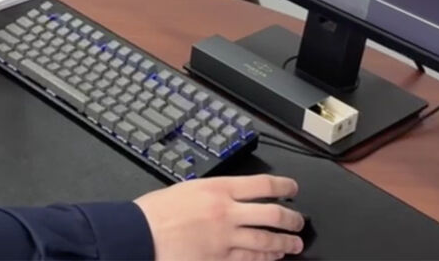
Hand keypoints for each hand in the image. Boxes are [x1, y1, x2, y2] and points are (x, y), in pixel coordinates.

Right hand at [133, 174, 303, 260]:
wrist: (139, 235)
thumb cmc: (155, 212)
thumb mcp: (187, 188)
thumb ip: (212, 192)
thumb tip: (230, 197)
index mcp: (218, 188)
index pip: (263, 184)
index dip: (285, 186)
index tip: (292, 189)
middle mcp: (226, 212)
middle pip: (273, 214)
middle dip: (292, 219)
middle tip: (298, 221)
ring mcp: (225, 238)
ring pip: (266, 241)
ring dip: (284, 243)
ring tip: (293, 244)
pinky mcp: (220, 259)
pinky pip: (251, 260)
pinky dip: (265, 259)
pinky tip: (272, 258)